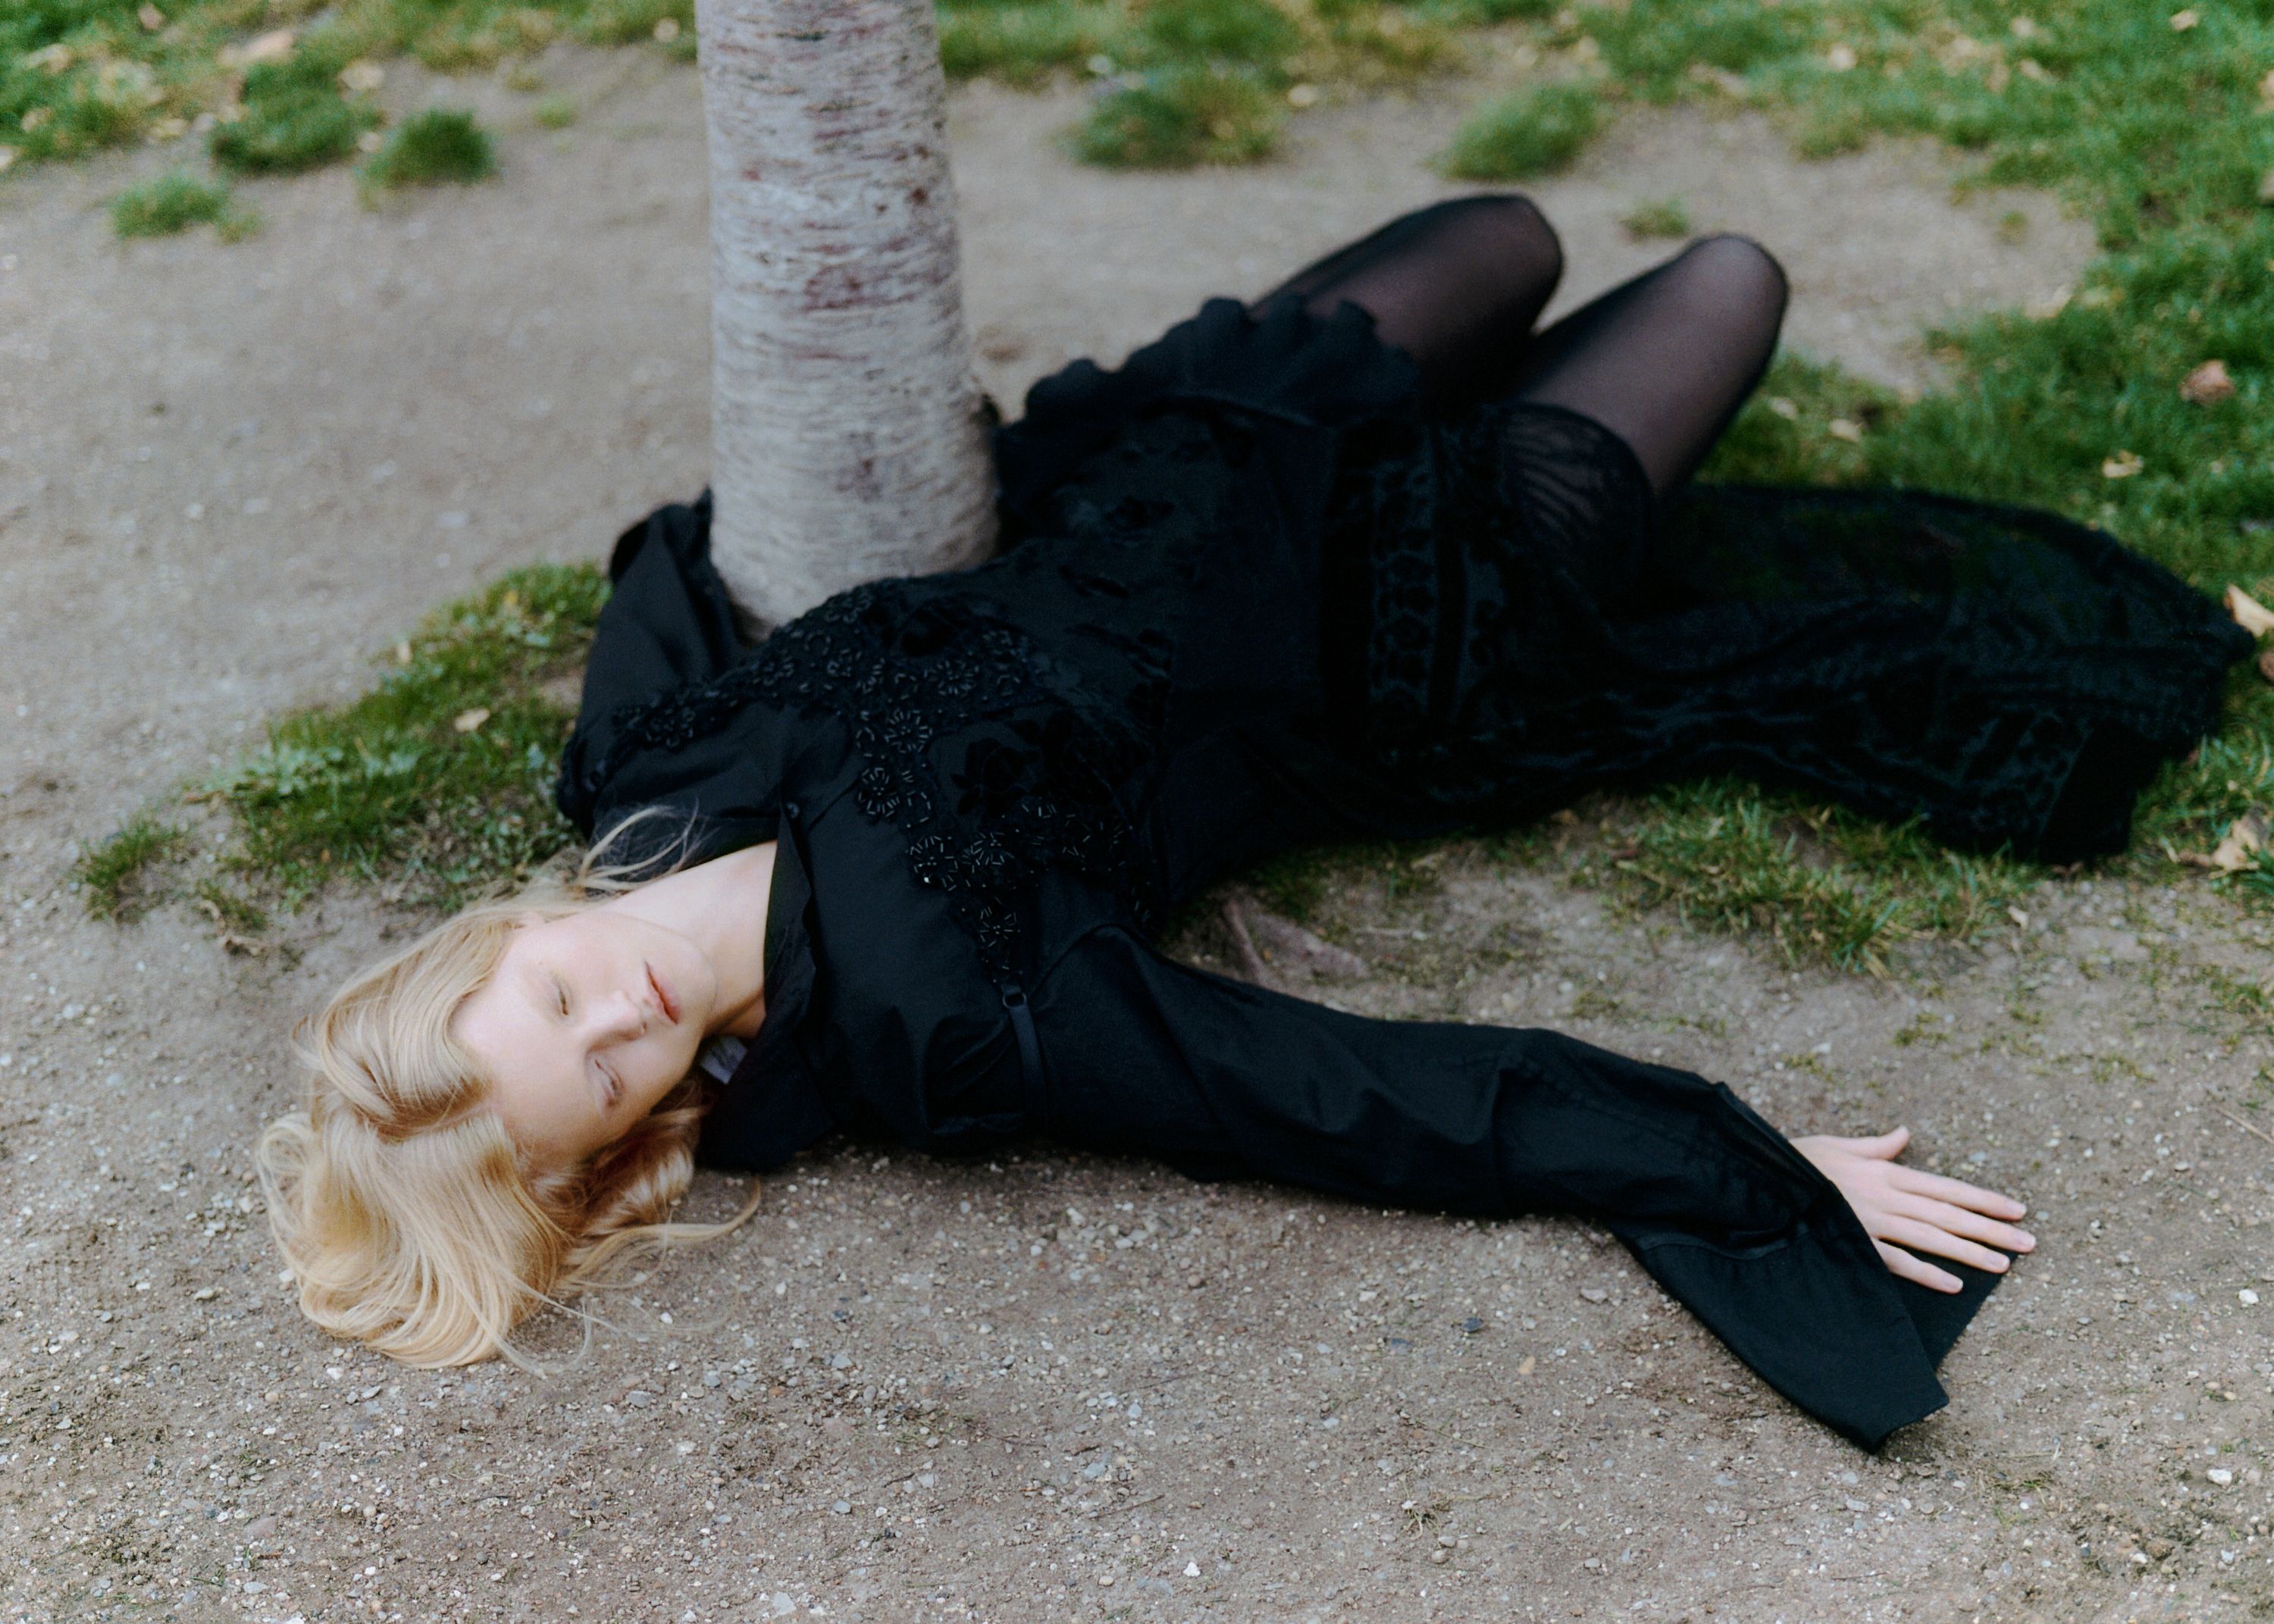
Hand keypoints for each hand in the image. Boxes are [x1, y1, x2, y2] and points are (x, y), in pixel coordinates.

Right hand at [1790, 1126, 2034, 1292]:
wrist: (1764, 1181)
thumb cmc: (1798, 1162)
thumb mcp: (1838, 1145)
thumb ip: (1876, 1145)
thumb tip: (1903, 1134)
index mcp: (1887, 1172)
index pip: (1947, 1187)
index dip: (1984, 1199)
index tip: (2017, 1210)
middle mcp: (1888, 1196)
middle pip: (1949, 1214)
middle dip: (1992, 1229)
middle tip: (2029, 1243)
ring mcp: (1874, 1222)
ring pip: (1932, 1238)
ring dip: (1970, 1252)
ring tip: (2004, 1264)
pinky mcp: (1856, 1243)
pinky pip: (1898, 1262)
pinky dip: (1927, 1273)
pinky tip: (1954, 1286)